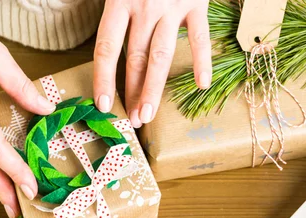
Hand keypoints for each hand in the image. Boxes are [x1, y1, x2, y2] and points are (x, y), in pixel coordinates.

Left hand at [93, 0, 210, 126]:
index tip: (103, 104)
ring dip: (153, 89)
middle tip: (131, 119)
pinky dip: (202, 61)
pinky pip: (199, 37)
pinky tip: (202, 84)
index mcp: (120, 1)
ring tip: (148, 115)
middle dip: (132, 93)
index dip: (104, 78)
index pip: (107, 48)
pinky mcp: (197, 4)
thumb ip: (118, 13)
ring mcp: (171, 7)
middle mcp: (144, 7)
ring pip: (160, 56)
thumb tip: (108, 49)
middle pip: (135, 58)